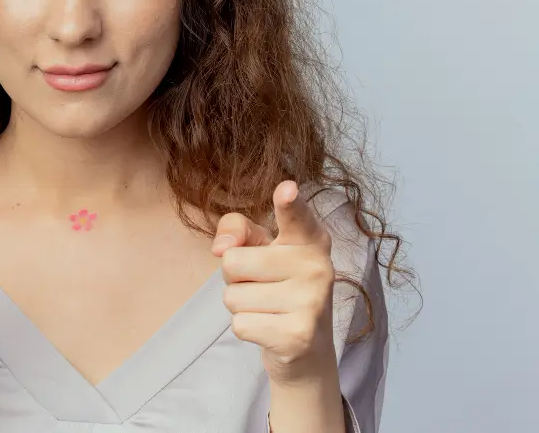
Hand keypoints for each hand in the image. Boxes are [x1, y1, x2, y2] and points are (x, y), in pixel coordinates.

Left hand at [210, 180, 336, 385]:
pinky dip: (246, 328)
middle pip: (233, 262)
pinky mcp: (298, 335)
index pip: (296, 216)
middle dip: (235, 278)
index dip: (289, 203)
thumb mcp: (258, 248)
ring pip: (233, 297)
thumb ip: (236, 230)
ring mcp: (311, 302)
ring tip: (268, 308)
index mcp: (309, 238)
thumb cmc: (276, 285)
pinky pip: (240, 324)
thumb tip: (221, 247)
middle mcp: (317, 266)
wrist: (306, 349)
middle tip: (263, 287)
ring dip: (241, 305)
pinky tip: (271, 329)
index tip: (287, 189)